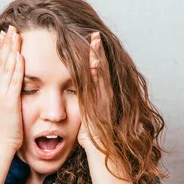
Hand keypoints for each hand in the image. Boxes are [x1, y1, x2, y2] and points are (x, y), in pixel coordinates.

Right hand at [0, 25, 24, 151]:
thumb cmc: (1, 131)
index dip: (1, 49)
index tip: (5, 36)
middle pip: (0, 60)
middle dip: (5, 43)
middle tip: (10, 27)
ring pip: (6, 66)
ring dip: (11, 49)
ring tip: (16, 34)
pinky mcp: (9, 101)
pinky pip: (14, 80)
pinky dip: (16, 66)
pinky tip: (20, 55)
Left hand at [77, 31, 111, 149]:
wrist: (103, 150)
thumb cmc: (93, 139)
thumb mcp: (88, 121)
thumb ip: (85, 112)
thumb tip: (78, 111)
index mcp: (100, 96)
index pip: (97, 71)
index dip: (95, 56)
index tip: (91, 42)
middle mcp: (104, 95)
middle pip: (102, 67)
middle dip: (98, 51)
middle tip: (94, 33)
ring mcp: (104, 98)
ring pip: (101, 73)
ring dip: (97, 56)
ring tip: (94, 40)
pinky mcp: (101, 104)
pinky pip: (98, 86)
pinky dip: (97, 73)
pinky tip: (94, 61)